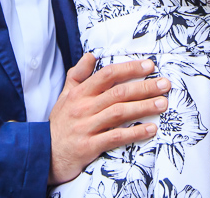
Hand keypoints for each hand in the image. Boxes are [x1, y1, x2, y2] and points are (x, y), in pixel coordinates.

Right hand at [48, 53, 171, 184]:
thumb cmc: (59, 123)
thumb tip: (91, 55)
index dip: (129, 68)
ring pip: (119, 112)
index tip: (149, 66)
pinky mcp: (89, 146)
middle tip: (165, 84)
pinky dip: (135, 132)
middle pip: (118, 92)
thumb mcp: (64, 95)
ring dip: (144, 107)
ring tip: (163, 103)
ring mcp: (86, 127)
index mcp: (79, 93)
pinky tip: (151, 129)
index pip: (107, 74)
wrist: (45, 154)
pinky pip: (116, 137)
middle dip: (144, 87)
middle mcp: (83, 107)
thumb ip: (78, 74)